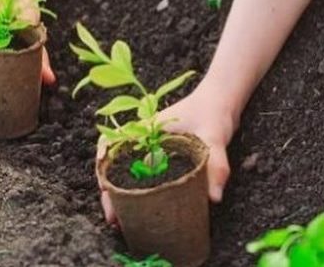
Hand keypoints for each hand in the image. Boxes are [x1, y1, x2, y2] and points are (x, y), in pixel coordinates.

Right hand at [100, 78, 238, 224]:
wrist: (221, 103)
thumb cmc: (212, 112)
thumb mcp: (213, 136)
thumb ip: (216, 164)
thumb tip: (214, 197)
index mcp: (145, 128)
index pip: (113, 142)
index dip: (103, 163)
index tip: (104, 185)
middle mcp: (143, 140)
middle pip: (116, 165)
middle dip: (110, 192)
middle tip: (114, 219)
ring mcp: (151, 151)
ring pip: (126, 174)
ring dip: (121, 196)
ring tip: (121, 221)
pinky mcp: (162, 160)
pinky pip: (143, 178)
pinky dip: (138, 194)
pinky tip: (142, 212)